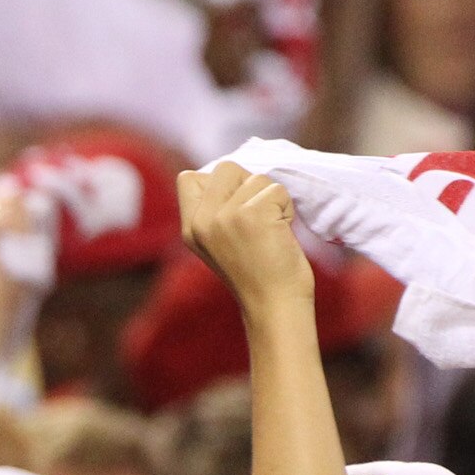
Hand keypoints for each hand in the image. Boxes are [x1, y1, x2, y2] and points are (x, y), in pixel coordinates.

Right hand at [177, 162, 312, 313]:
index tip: (235, 214)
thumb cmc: (257, 274)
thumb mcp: (220, 242)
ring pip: (256, 178)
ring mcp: (224, 217)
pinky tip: (280, 234)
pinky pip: (276, 190)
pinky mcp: (251, 214)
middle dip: (249, 186)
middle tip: (257, 221)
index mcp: (189, 228)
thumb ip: (216, 210)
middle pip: (226, 168)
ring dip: (271, 200)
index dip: (220, 186)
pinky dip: (286, 208)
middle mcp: (201, 221)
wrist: (274, 306)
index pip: (189, 178)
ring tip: (269, 232)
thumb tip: (234, 174)